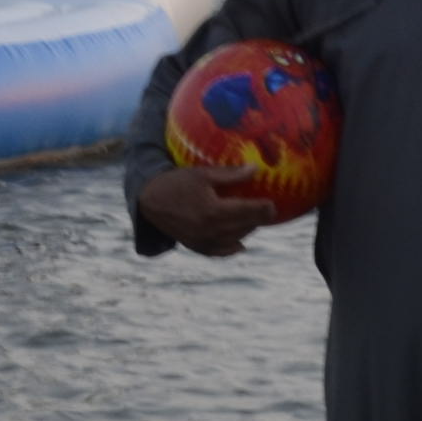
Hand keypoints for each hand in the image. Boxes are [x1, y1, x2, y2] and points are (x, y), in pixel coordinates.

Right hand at [137, 162, 275, 256]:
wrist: (148, 200)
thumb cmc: (176, 182)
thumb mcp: (202, 174)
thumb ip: (230, 174)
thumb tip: (256, 169)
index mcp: (214, 210)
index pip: (248, 211)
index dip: (264, 208)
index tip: (273, 204)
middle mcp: (210, 229)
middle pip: (245, 226)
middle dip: (259, 219)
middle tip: (269, 212)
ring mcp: (203, 241)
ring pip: (235, 239)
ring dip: (247, 231)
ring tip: (254, 221)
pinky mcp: (196, 247)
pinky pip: (219, 252)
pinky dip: (231, 248)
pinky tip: (240, 244)